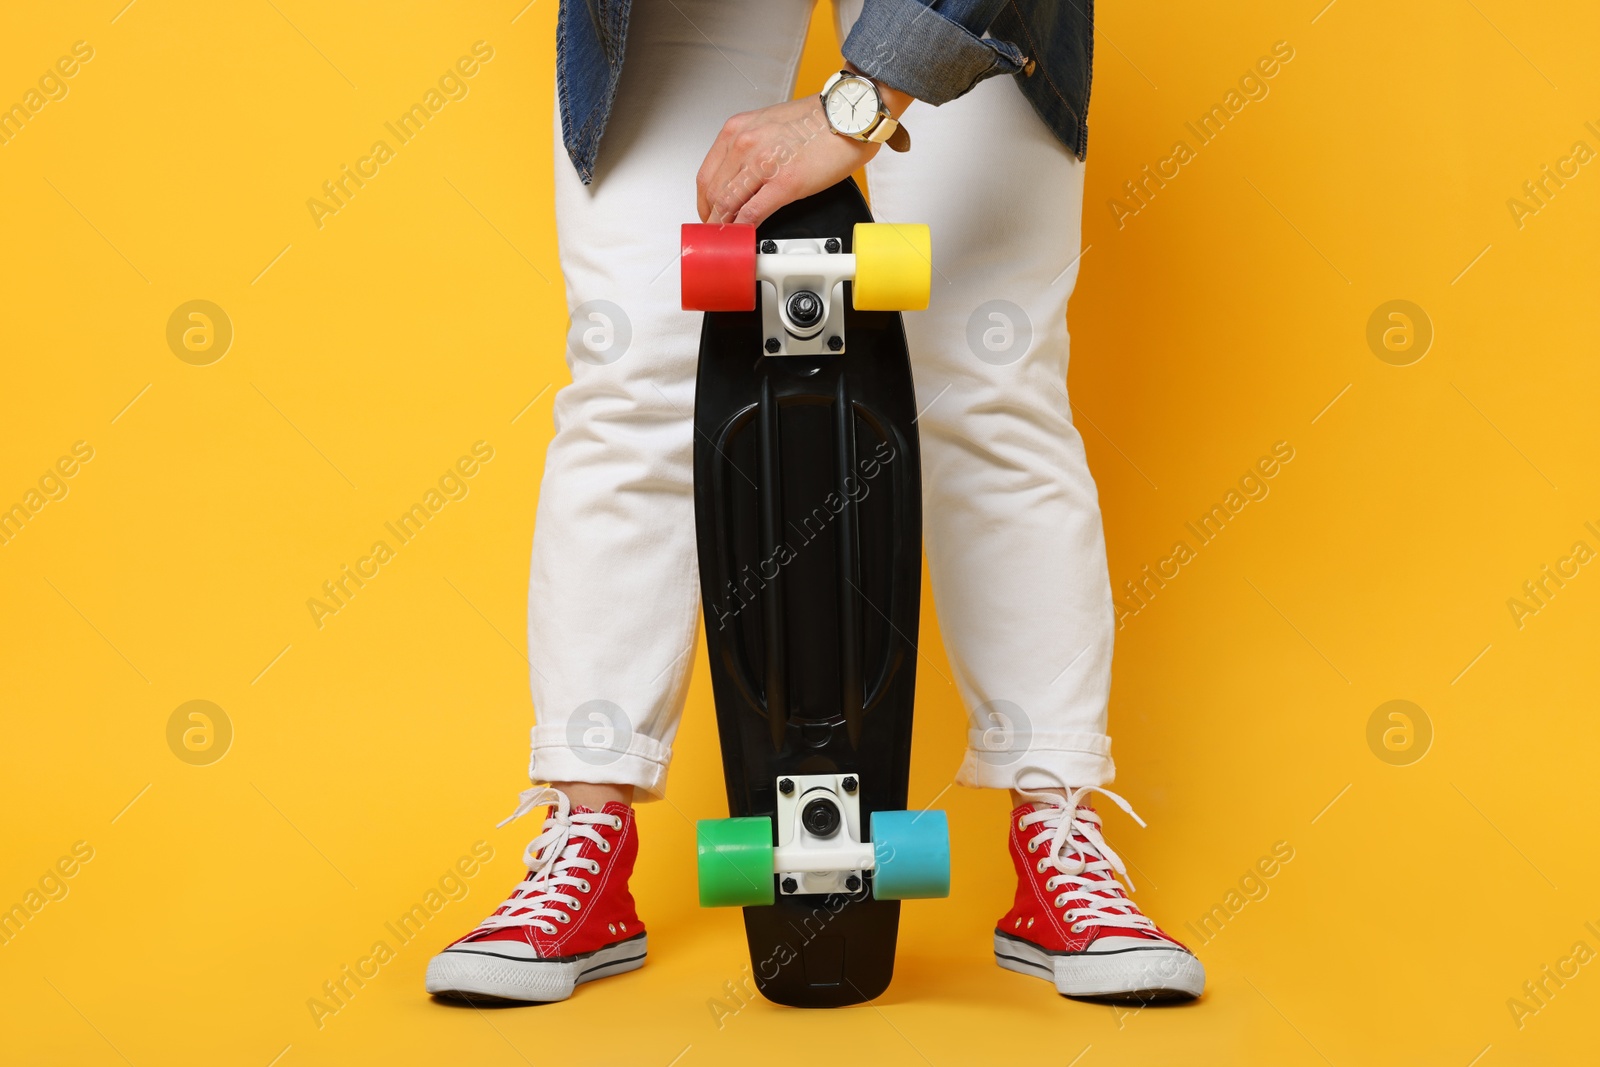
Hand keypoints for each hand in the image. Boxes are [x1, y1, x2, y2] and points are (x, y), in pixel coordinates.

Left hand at [696, 96, 878, 226]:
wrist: (849, 115)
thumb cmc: (817, 120)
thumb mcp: (769, 126)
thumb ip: (749, 149)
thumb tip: (740, 176)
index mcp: (738, 130)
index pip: (706, 175)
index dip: (705, 202)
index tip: (710, 214)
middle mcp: (744, 144)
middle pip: (713, 193)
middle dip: (712, 218)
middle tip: (717, 232)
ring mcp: (762, 163)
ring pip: (727, 205)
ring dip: (725, 227)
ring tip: (729, 239)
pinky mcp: (784, 183)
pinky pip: (752, 213)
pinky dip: (744, 229)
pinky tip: (746, 236)